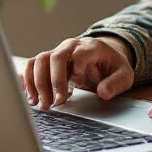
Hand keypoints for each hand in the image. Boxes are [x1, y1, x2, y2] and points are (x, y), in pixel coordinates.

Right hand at [20, 37, 134, 108]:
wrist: (104, 56)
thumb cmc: (112, 66)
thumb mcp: (123, 74)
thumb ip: (116, 83)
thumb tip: (103, 93)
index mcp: (89, 47)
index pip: (76, 55)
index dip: (72, 73)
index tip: (71, 92)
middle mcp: (70, 47)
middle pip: (53, 57)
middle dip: (51, 82)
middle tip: (53, 104)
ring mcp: (56, 52)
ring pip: (38, 61)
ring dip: (35, 83)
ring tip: (39, 104)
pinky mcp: (48, 62)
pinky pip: (31, 66)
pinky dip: (27, 81)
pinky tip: (30, 97)